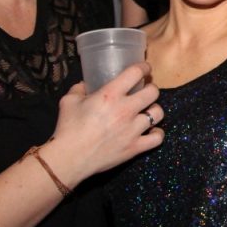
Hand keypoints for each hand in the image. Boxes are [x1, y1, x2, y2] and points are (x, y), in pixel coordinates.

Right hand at [48, 62, 163, 184]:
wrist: (69, 158)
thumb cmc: (68, 128)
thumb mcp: (68, 101)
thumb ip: (79, 89)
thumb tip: (85, 85)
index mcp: (110, 95)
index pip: (135, 73)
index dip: (143, 68)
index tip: (144, 69)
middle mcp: (126, 110)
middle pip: (153, 92)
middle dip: (151, 89)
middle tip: (144, 92)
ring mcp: (133, 130)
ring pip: (158, 113)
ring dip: (154, 110)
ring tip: (147, 111)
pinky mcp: (135, 147)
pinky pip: (157, 138)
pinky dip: (157, 133)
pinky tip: (151, 131)